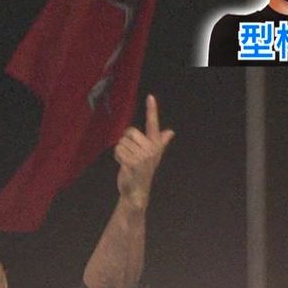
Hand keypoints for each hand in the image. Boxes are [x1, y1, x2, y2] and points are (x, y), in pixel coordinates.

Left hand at [114, 94, 173, 208]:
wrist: (136, 191)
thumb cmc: (142, 172)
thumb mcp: (153, 156)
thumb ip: (161, 142)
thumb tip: (171, 132)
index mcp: (155, 145)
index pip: (153, 123)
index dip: (152, 109)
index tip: (150, 96)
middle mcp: (151, 149)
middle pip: (129, 132)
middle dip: (125, 142)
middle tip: (130, 155)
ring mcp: (143, 156)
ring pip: (122, 142)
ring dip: (120, 152)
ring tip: (127, 161)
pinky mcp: (133, 162)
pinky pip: (118, 150)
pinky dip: (117, 157)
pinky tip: (123, 165)